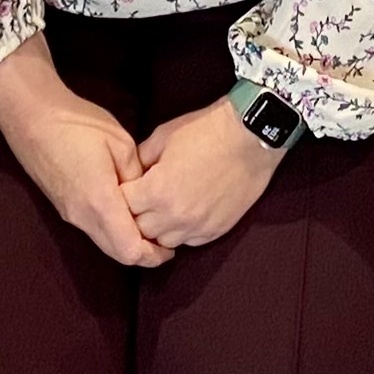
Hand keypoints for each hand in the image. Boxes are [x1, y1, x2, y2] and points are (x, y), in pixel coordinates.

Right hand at [0, 40, 169, 268]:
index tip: (172, 247)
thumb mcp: (120, 144)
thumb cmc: (78, 125)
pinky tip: (126, 216)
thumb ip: (137, 177)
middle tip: (165, 243)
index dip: (153, 255)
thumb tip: (146, 197)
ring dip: (127, 244)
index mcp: (100, 202)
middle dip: (144, 255)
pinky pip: (94, 231)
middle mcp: (83, 217)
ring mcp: (70, 215)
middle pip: (118, 253)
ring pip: (104, 244)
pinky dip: (113, 233)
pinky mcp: (64, 208)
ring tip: (150, 228)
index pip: (130, 249)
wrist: (33, 118)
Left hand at [128, 99, 285, 250]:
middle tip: (144, 198)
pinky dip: (183, 230)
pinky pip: (189, 242)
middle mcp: (174, 215)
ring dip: (160, 226)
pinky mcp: (215, 231)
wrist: (250, 137)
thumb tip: (133, 171)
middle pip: (140, 228)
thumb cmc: (206, 131)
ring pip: (164, 241)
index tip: (129, 185)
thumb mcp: (164, 136)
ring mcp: (196, 226)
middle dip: (138, 213)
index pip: (123, 205)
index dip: (124, 194)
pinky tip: (186, 212)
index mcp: (156, 190)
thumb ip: (142, 158)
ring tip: (165, 207)